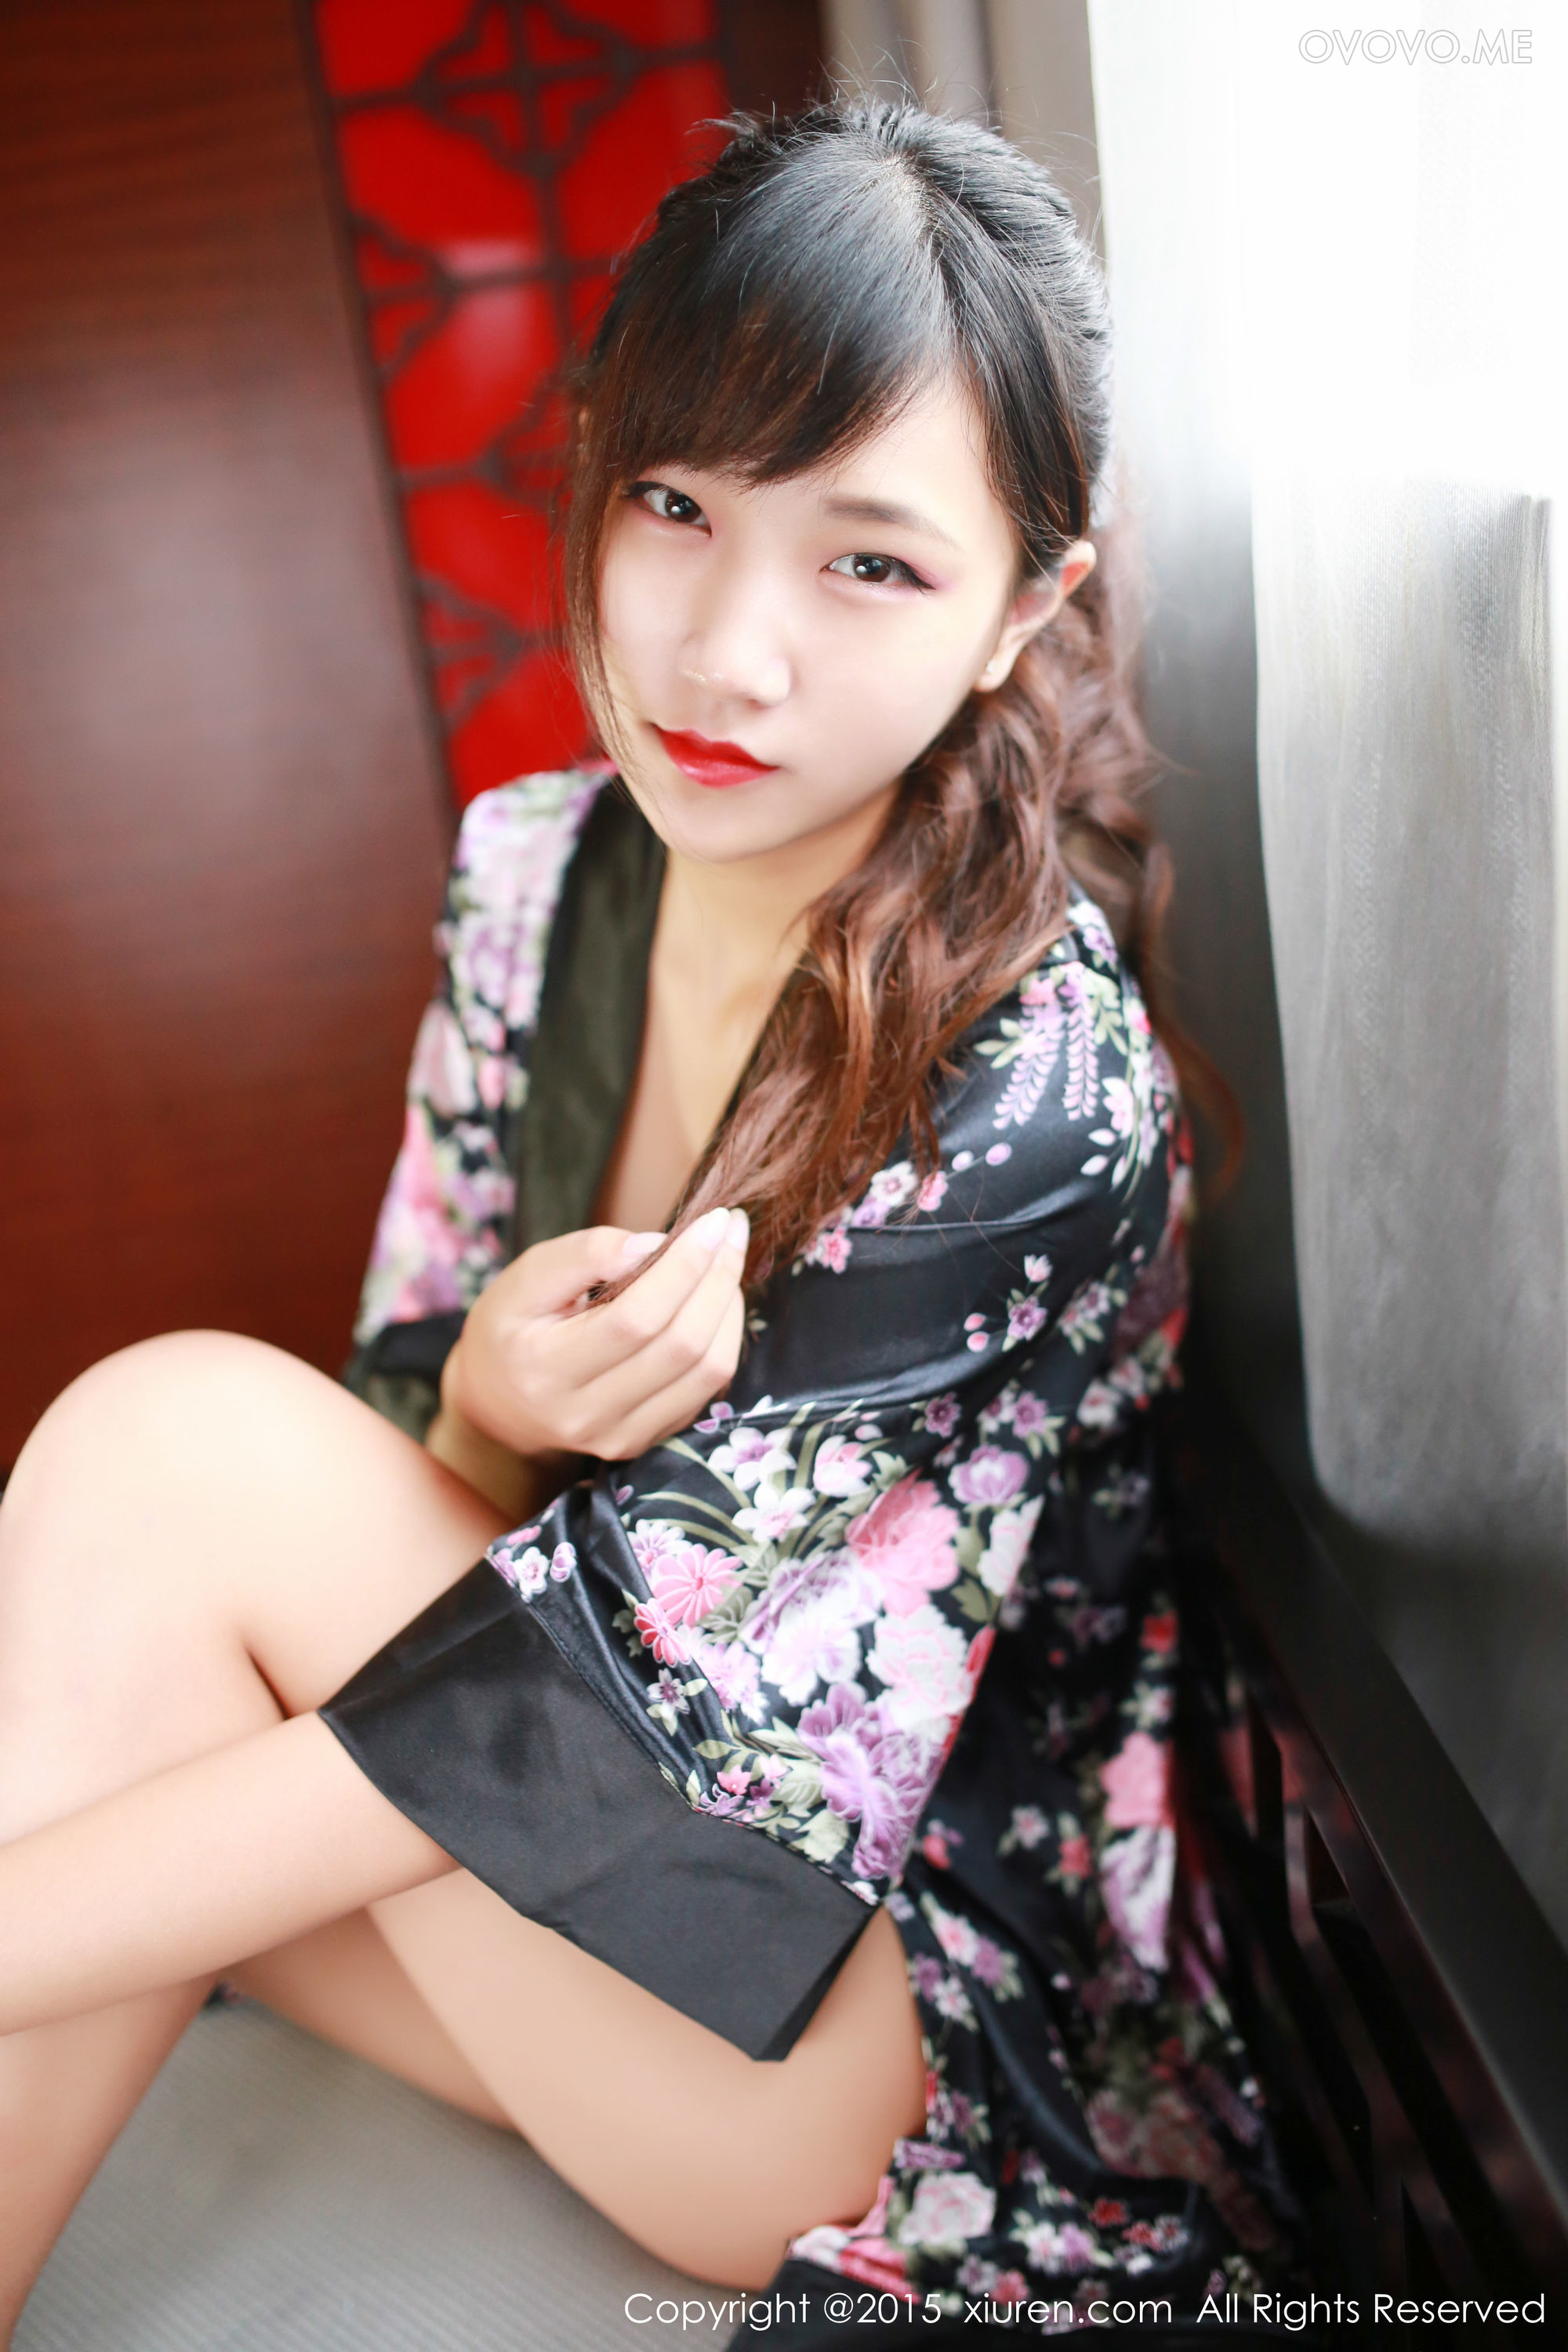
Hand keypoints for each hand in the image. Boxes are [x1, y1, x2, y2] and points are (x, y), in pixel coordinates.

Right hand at [438, 1206, 749, 1472]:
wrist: (497, 1401)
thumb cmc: (511, 1326)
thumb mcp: (527, 1276)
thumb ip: (587, 1255)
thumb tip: (655, 1245)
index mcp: (546, 1369)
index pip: (636, 1319)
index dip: (684, 1267)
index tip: (712, 1220)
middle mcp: (586, 1414)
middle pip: (681, 1346)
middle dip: (718, 1278)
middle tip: (730, 1230)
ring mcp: (620, 1436)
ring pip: (707, 1371)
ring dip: (728, 1308)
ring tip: (725, 1261)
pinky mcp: (646, 1441)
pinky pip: (707, 1390)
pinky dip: (723, 1339)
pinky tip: (714, 1301)